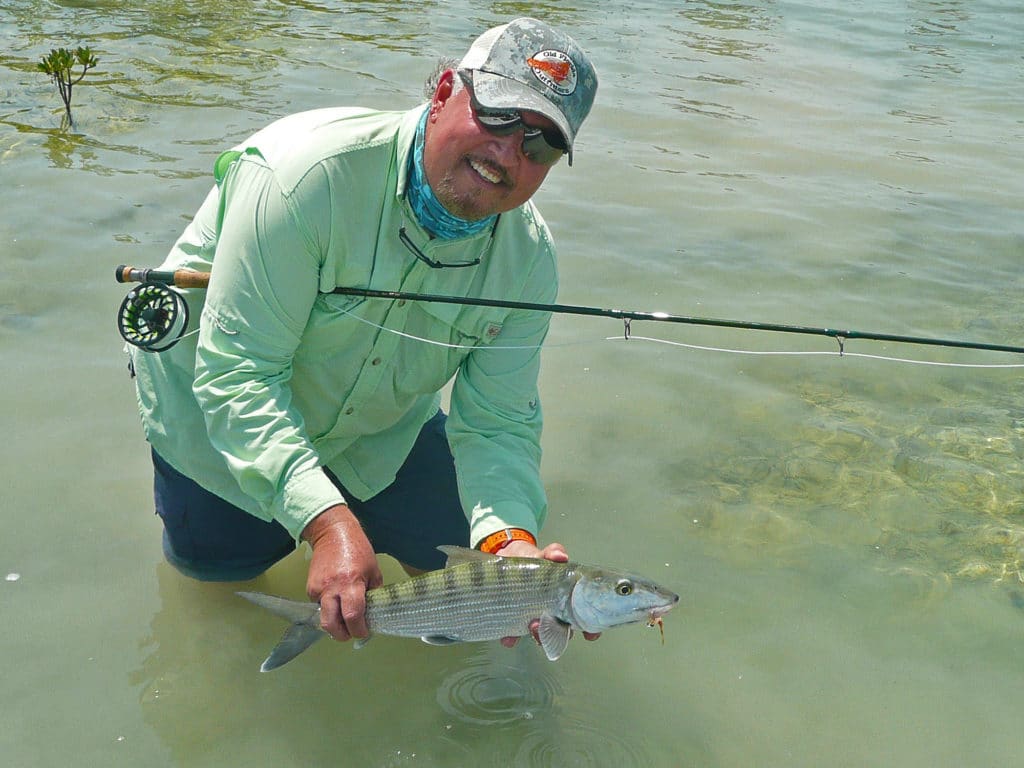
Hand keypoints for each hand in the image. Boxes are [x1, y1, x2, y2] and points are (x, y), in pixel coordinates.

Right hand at [301, 504, 382, 641]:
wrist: (332, 533)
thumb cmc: (357, 549)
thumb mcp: (373, 570)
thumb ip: (373, 593)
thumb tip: (372, 613)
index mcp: (351, 583)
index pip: (353, 616)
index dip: (359, 630)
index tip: (364, 632)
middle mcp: (332, 588)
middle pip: (331, 624)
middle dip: (341, 635)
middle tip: (351, 633)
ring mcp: (318, 589)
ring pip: (323, 617)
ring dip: (334, 623)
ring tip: (345, 617)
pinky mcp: (310, 588)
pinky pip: (319, 606)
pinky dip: (329, 608)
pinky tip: (337, 599)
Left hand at [496, 540, 601, 647]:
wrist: (506, 559)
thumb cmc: (531, 560)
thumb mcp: (544, 555)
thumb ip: (553, 554)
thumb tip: (561, 556)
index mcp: (563, 600)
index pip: (581, 618)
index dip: (589, 629)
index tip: (591, 634)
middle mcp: (550, 614)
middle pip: (560, 631)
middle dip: (558, 634)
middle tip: (554, 626)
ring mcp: (532, 618)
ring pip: (539, 634)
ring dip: (538, 635)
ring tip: (533, 626)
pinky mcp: (512, 620)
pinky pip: (512, 635)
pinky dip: (511, 639)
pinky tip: (509, 639)